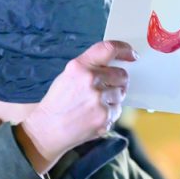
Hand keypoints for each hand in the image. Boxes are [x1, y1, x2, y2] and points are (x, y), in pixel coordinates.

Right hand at [15, 40, 135, 173]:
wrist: (47, 129)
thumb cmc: (57, 102)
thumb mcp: (67, 76)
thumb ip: (90, 67)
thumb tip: (115, 64)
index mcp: (79, 67)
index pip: (108, 49)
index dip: (124, 49)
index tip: (131, 54)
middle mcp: (90, 80)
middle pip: (121, 74)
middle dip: (118, 80)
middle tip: (107, 88)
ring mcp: (98, 99)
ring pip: (121, 93)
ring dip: (113, 98)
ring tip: (95, 104)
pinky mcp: (104, 117)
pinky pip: (118, 110)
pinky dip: (110, 112)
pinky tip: (94, 114)